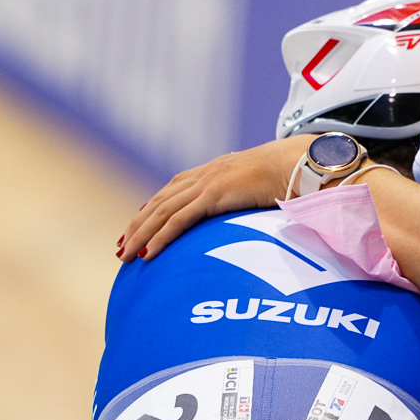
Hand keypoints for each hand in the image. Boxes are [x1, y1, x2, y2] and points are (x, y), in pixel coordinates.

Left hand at [118, 135, 311, 261]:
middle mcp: (202, 176)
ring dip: (141, 235)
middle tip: (121, 247)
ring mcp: (206, 184)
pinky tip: (148, 253)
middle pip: (158, 203)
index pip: (170, 192)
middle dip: (137, 226)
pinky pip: (179, 221)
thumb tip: (249, 214)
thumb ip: (246, 198)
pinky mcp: (213, 195)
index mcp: (211, 173)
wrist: (297, 163)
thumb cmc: (287, 176)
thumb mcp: (259, 188)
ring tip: (126, 256)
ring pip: (161, 213)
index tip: (137, 227)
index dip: (151, 210)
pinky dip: (160, 238)